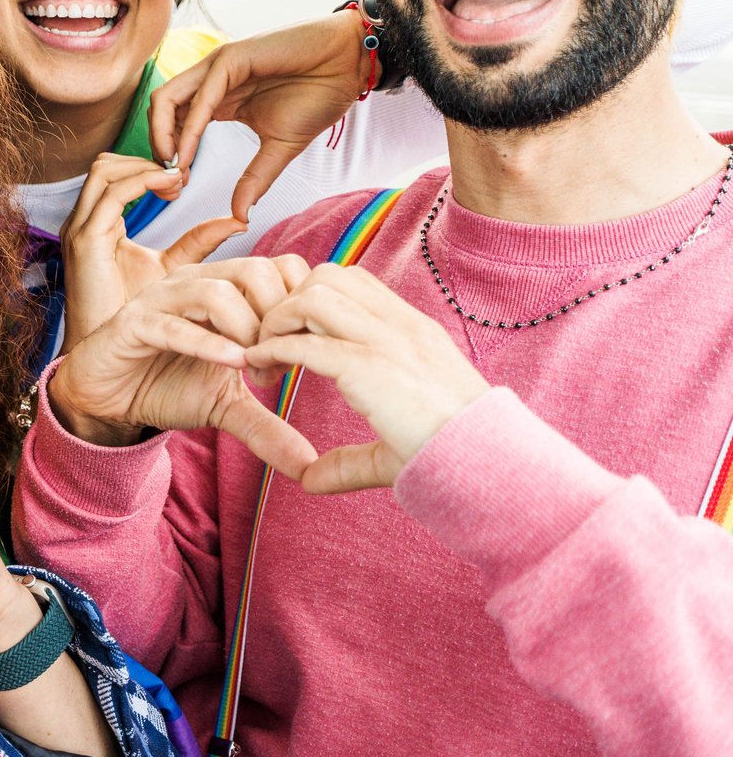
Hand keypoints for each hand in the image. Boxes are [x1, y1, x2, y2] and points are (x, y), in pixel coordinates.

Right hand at [48, 257, 318, 477]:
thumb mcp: (226, 407)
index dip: (299, 307)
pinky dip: (208, 344)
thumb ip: (267, 427)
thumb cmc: (164, 387)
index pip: (281, 267)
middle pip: (257, 270)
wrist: (105, 400)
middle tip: (277, 364)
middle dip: (277, 319)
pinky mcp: (133, 323)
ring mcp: (162, 299)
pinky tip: (233, 366)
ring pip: (219, 292)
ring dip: (247, 332)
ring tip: (253, 370)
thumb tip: (310, 467)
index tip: (302, 353)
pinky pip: (174, 325)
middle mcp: (195, 282)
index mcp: (223, 287)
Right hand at [59, 152, 246, 347]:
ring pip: (104, 170)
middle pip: (105, 163)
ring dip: (145, 168)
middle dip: (146, 161)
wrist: (106, 358)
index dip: (149, 168)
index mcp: (96, 226)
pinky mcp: (87, 243)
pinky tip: (172, 191)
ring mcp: (81, 230)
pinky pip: (112, 197)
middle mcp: (82, 223)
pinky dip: (143, 183)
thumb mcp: (171, 270)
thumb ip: (197, 242)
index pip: (115, 175)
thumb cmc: (134, 320)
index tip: (184, 180)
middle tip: (183, 178)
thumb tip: (237, 220)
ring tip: (179, 183)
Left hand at [149, 10, 369, 220]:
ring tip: (174, 169)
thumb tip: (239, 216)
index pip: (173, 126)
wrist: (348, 65)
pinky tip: (187, 153)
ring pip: (166, 99)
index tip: (177, 188)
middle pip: (160, 112)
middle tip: (168, 183)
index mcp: (217, 100)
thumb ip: (255, 179)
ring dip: (162, 137)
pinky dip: (189, 128)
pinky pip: (201, 96)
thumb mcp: (280, 148)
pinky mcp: (231, 58)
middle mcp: (210, 82)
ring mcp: (217, 67)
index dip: (169, 157)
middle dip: (157, 149)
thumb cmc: (317, 97)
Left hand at [244, 264, 490, 493]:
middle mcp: (401, 327)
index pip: (353, 282)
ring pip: (313, 296)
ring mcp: (388, 344)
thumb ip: (349, 458)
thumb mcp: (397, 444)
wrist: (493, 468)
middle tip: (270, 344)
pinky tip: (262, 367)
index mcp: (413, 331)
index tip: (291, 339)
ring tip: (265, 357)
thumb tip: (309, 480)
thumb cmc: (453, 459)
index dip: (311, 300)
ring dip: (278, 321)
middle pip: (326, 276)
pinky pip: (307, 342)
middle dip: (287, 302)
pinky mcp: (372, 369)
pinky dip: (274, 349)